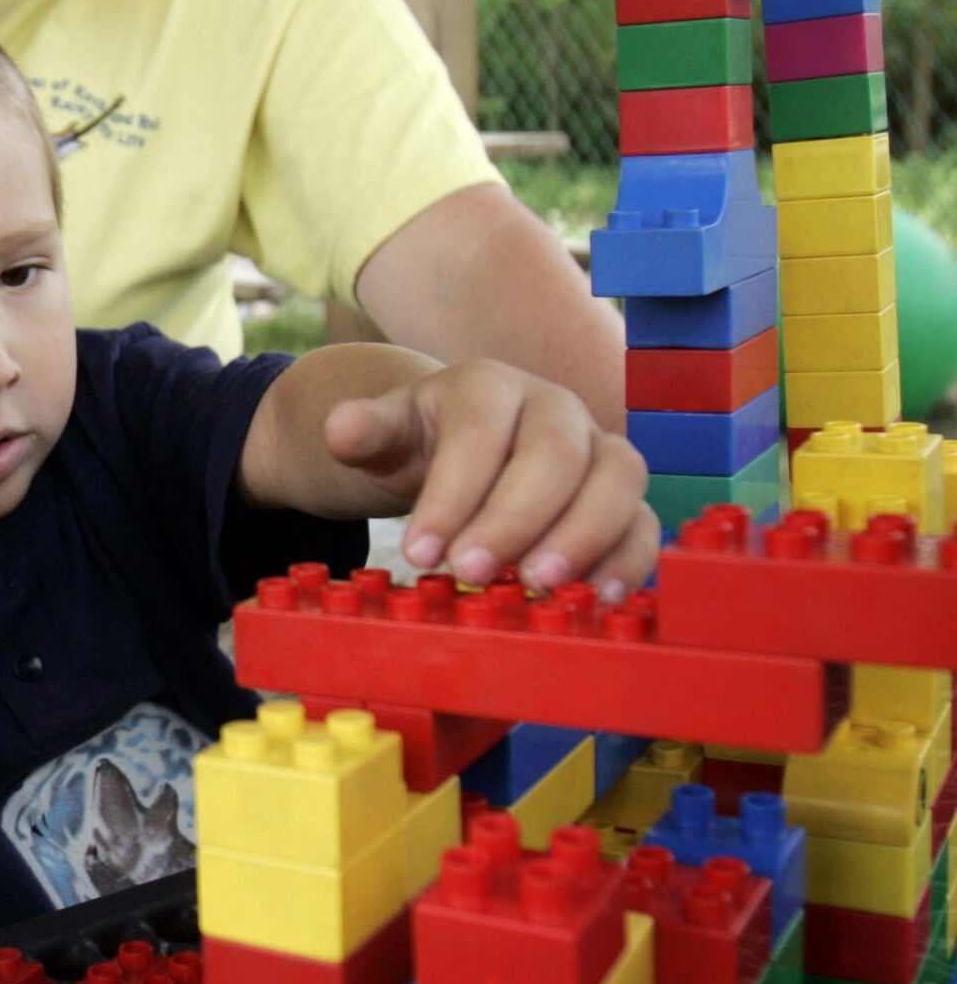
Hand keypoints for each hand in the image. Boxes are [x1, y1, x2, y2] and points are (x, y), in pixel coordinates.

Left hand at [321, 359, 657, 597]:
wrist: (461, 443)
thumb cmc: (422, 441)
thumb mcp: (384, 432)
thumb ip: (363, 431)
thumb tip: (340, 428)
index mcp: (490, 385)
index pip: (479, 434)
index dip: (452, 495)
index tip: (419, 552)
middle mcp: (556, 408)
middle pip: (555, 455)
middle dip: (515, 519)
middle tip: (473, 571)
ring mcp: (598, 448)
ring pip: (617, 480)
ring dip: (583, 537)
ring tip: (538, 585)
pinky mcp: (623, 495)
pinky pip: (644, 519)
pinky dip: (630, 559)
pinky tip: (599, 598)